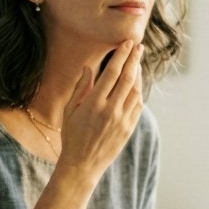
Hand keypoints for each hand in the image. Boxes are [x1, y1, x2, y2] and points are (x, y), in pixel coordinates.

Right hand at [58, 40, 143, 178]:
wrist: (82, 165)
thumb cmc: (72, 136)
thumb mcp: (70, 111)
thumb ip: (81, 88)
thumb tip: (90, 68)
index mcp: (94, 103)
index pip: (112, 73)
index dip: (121, 56)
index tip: (126, 43)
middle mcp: (111, 110)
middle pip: (127, 78)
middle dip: (134, 59)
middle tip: (139, 46)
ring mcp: (122, 120)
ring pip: (135, 90)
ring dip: (138, 74)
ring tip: (137, 62)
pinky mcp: (129, 129)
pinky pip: (138, 105)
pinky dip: (138, 91)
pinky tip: (136, 83)